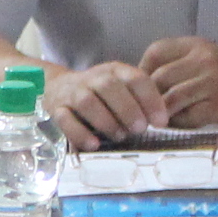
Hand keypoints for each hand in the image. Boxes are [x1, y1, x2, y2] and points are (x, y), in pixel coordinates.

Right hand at [43, 60, 169, 147]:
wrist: (57, 87)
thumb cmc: (100, 94)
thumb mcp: (122, 89)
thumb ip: (140, 101)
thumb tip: (161, 121)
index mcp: (115, 71)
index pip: (135, 78)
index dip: (150, 99)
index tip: (160, 121)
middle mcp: (93, 78)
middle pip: (110, 87)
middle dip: (128, 109)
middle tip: (140, 129)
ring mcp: (73, 93)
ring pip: (87, 102)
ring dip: (106, 121)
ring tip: (120, 136)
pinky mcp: (56, 109)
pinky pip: (65, 120)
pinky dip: (79, 133)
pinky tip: (94, 144)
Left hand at [136, 35, 217, 125]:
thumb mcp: (208, 55)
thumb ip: (180, 64)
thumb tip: (144, 83)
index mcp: (196, 46)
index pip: (156, 52)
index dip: (142, 70)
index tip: (141, 87)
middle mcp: (203, 60)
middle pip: (159, 78)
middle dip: (147, 97)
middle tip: (143, 110)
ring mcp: (212, 83)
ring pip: (171, 99)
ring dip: (160, 113)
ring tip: (157, 121)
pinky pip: (189, 117)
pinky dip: (179, 123)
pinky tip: (179, 125)